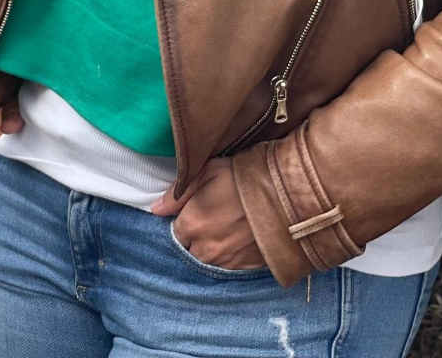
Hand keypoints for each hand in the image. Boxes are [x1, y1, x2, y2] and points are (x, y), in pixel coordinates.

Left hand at [150, 157, 265, 269]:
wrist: (285, 197)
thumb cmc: (244, 178)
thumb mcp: (210, 171)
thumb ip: (179, 191)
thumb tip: (156, 208)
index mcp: (191, 225)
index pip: (175, 231)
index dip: (186, 220)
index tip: (197, 209)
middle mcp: (203, 249)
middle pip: (190, 248)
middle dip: (197, 236)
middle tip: (214, 218)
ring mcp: (224, 262)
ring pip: (209, 259)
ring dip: (213, 247)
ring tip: (229, 228)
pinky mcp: (243, 269)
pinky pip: (229, 265)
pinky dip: (231, 255)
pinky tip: (240, 239)